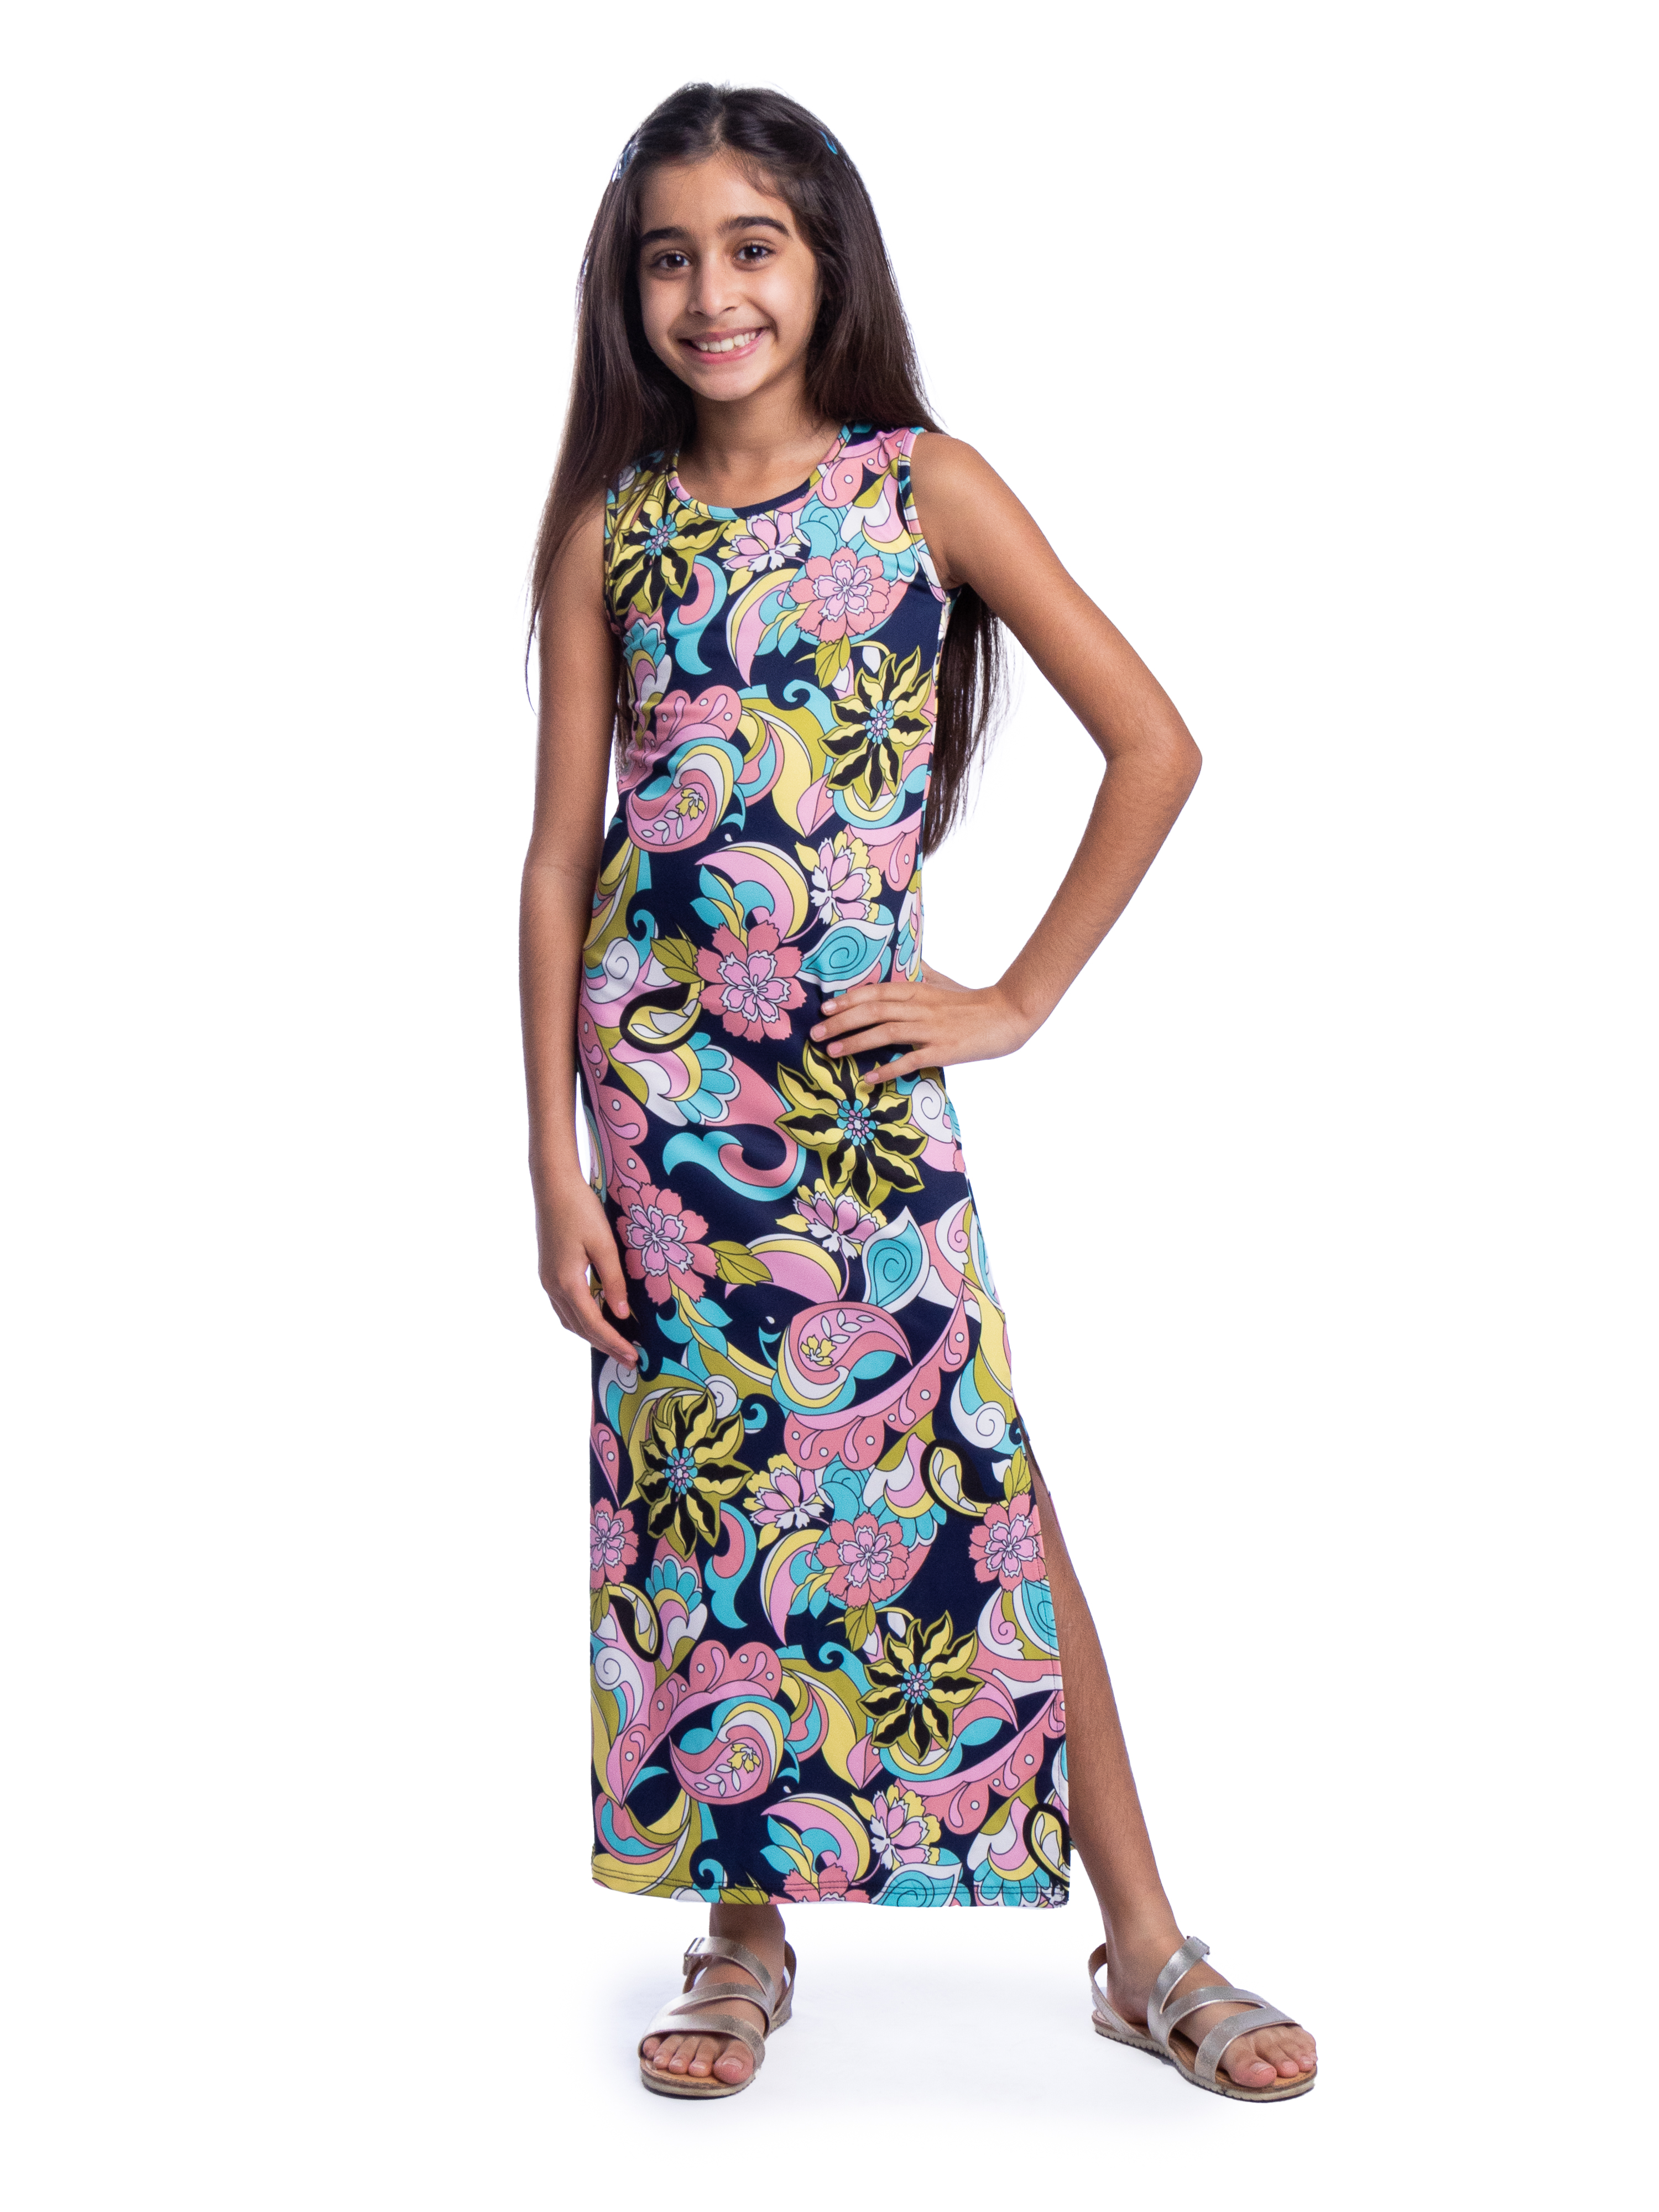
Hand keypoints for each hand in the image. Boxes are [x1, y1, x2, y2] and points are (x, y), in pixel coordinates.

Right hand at [533, 1166, 638, 1368]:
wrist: (553, 1187)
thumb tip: (620, 1315)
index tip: (633, 1357)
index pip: (592, 1324)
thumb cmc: (581, 1210)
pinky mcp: (548, 1272)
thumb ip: (613, 1281)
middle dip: (605, 1345)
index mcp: (567, 1282)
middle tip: (629, 1359)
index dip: (614, 1343)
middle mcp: (553, 1286)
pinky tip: (597, 1318)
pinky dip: (582, 1319)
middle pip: (579, 1328)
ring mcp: (547, 1280)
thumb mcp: (604, 1245)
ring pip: (569, 1319)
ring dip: (591, 1335)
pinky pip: (565, 1306)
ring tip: (615, 1344)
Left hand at [809, 969, 1032, 1083]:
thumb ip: (920, 972)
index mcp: (918, 989)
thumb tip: (904, 959)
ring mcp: (931, 1029)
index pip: (876, 991)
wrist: (1008, 1015)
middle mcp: (920, 1007)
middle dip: (841, 1022)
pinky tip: (869, 1078)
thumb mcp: (943, 982)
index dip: (848, 999)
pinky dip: (888, 1069)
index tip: (825, 1007)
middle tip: (816, 1033)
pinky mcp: (944, 1051)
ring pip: (885, 1033)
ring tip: (832, 1052)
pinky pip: (910, 1060)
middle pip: (873, 1011)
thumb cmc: (972, 1001)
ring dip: (855, 1042)